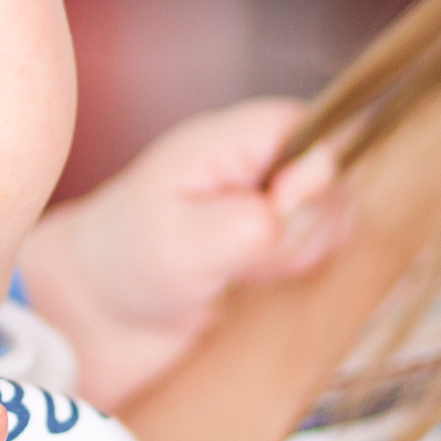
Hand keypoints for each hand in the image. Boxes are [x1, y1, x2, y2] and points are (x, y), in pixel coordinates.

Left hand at [21, 96, 345, 404]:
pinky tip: (253, 281)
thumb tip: (302, 195)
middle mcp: (257, 161)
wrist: (104, 313)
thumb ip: (245, 221)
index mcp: (226, 141)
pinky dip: (301, 271)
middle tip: (244, 256)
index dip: (313, 171)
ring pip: (335, 217)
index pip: (308, 126)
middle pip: (333, 175)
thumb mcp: (178, 246)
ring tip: (239, 271)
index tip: (280, 211)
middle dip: (303, 227)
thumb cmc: (126, 264)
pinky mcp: (282, 235)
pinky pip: (326, 249)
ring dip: (301, 253)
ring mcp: (274, 198)